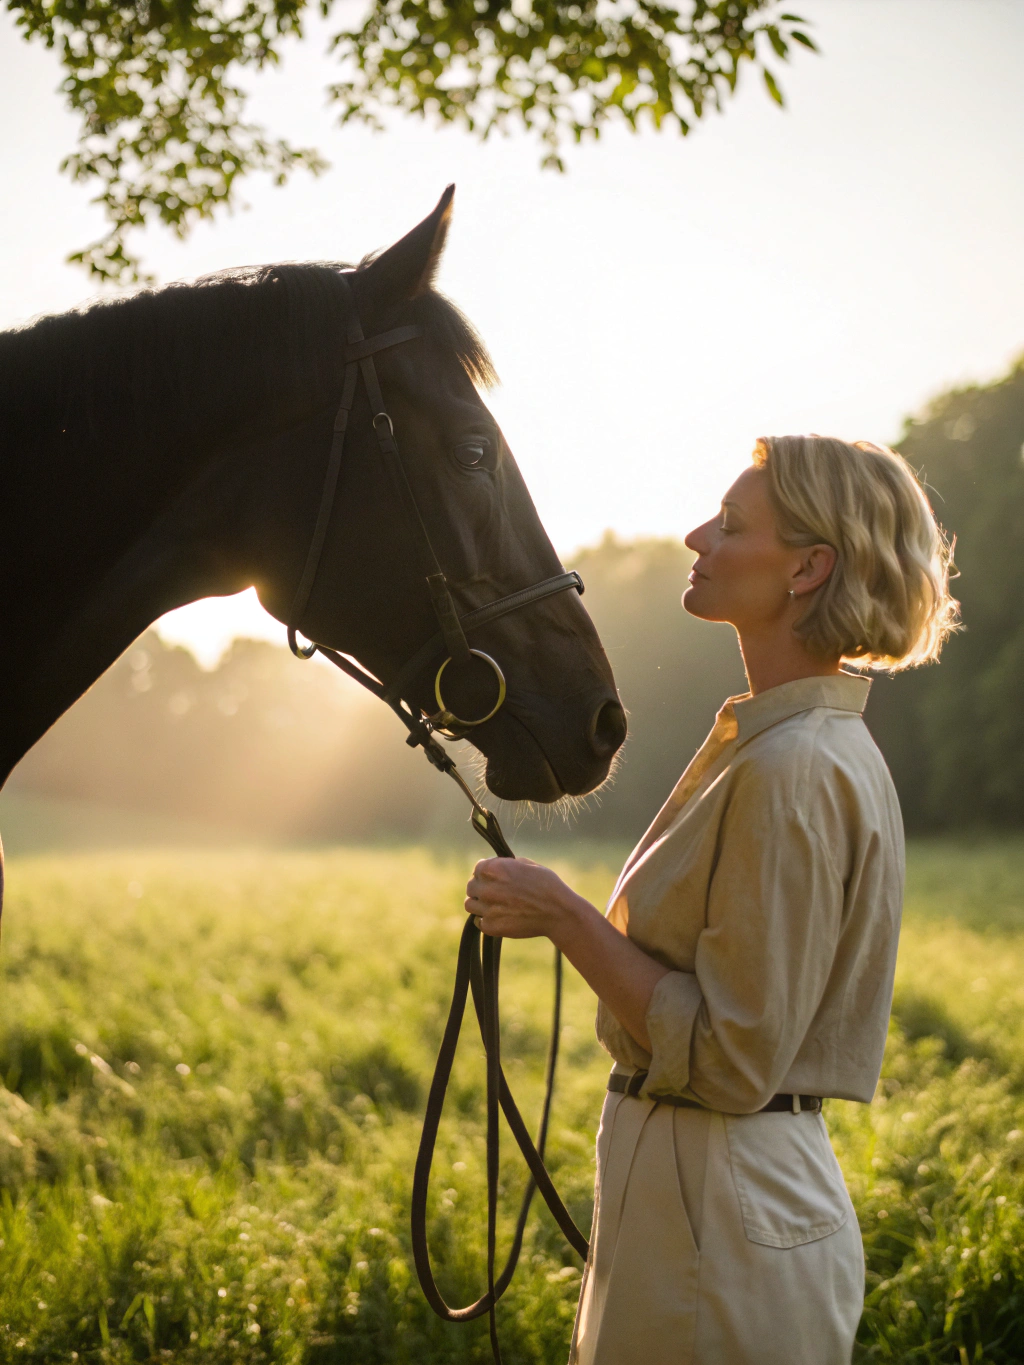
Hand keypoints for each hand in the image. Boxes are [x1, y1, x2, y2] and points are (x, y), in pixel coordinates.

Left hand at [464, 858, 586, 942]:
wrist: (558, 913)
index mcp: (495, 869)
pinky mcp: (492, 927)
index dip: (486, 872)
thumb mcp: (528, 865)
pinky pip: (478, 922)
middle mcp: (487, 888)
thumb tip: (497, 866)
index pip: (477, 868)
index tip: (494, 877)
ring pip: (470, 904)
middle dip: (481, 887)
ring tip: (494, 905)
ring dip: (479, 904)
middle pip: (471, 886)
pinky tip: (499, 916)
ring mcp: (488, 909)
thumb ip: (506, 865)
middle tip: (494, 892)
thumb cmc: (547, 885)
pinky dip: (486, 920)